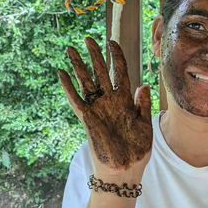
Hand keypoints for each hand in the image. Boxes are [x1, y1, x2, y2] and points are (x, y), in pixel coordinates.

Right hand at [58, 38, 152, 176]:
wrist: (127, 169)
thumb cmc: (139, 149)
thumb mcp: (145, 124)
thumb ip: (143, 104)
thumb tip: (143, 84)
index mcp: (126, 100)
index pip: (120, 72)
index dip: (116, 57)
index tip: (111, 42)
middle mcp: (110, 101)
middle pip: (100, 72)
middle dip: (95, 55)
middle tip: (88, 38)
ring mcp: (98, 109)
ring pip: (86, 82)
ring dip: (78, 66)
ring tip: (70, 49)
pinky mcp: (88, 119)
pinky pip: (76, 100)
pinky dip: (68, 87)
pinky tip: (61, 73)